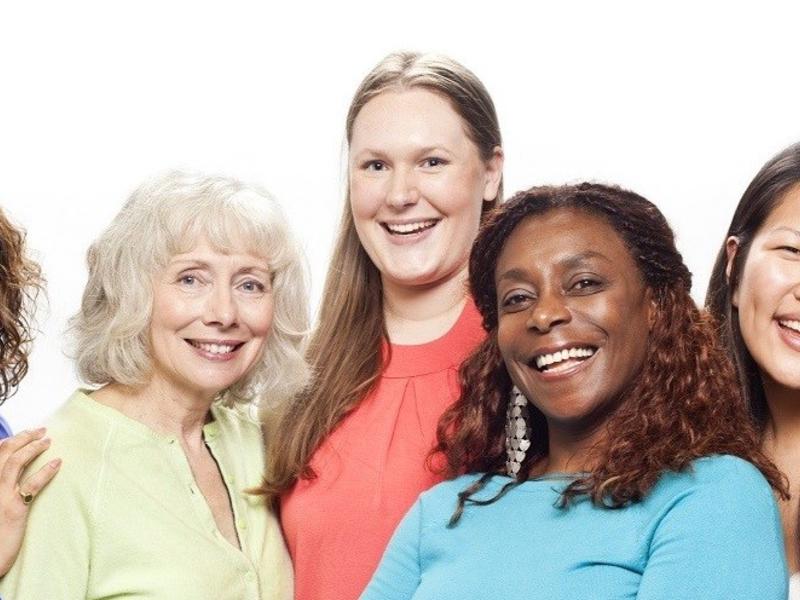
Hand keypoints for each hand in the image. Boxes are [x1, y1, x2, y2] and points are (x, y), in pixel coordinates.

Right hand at [0, 428, 60, 575]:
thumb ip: (3, 485)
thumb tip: (17, 472)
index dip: (11, 440)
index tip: (27, 432)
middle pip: (5, 453)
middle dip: (23, 437)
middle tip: (41, 430)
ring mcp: (0, 496)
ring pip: (15, 463)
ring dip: (33, 448)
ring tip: (48, 440)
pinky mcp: (14, 509)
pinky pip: (31, 485)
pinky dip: (46, 471)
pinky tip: (58, 463)